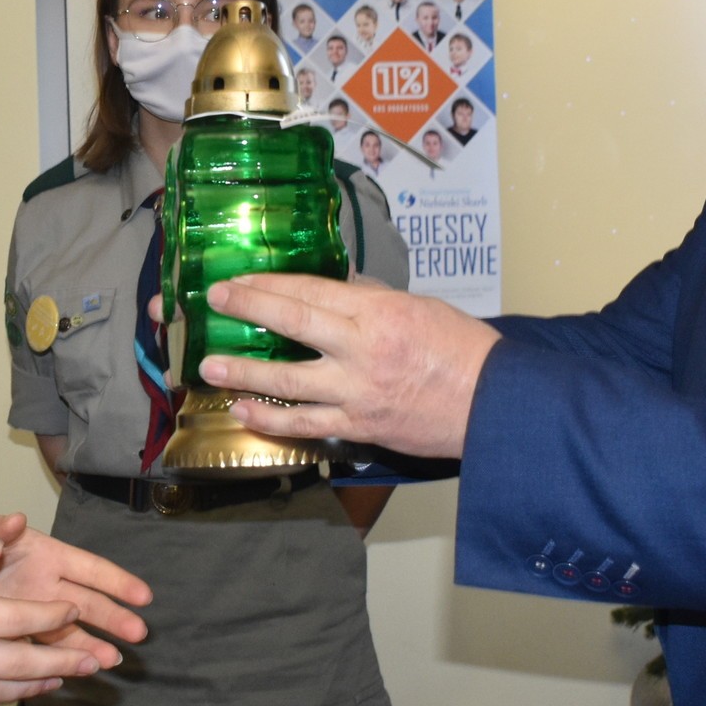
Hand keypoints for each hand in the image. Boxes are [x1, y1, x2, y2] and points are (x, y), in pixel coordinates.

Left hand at [0, 511, 150, 670]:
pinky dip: (56, 661)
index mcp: (37, 552)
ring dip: (89, 645)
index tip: (142, 596)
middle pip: (85, 601)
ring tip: (110, 663)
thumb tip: (16, 520)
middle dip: (113, 618)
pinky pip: (38, 650)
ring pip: (66, 630)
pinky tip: (72, 674)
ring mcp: (26, 610)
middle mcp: (39, 582)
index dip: (115, 581)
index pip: (85, 566)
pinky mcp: (9, 634)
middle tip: (138, 636)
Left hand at [203, 273, 498, 459]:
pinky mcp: (359, 426)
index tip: (238, 279)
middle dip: (247, 309)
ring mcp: (357, 392)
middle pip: (292, 322)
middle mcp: (362, 349)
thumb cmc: (463, 350)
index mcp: (378, 312)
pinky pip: (305, 424)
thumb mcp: (416, 307)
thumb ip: (370, 298)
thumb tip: (336, 286)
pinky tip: (245, 411)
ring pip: (288, 379)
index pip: (311, 290)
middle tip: (213, 302)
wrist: (495, 403)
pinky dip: (271, 419)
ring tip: (210, 366)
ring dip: (244, 372)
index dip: (268, 283)